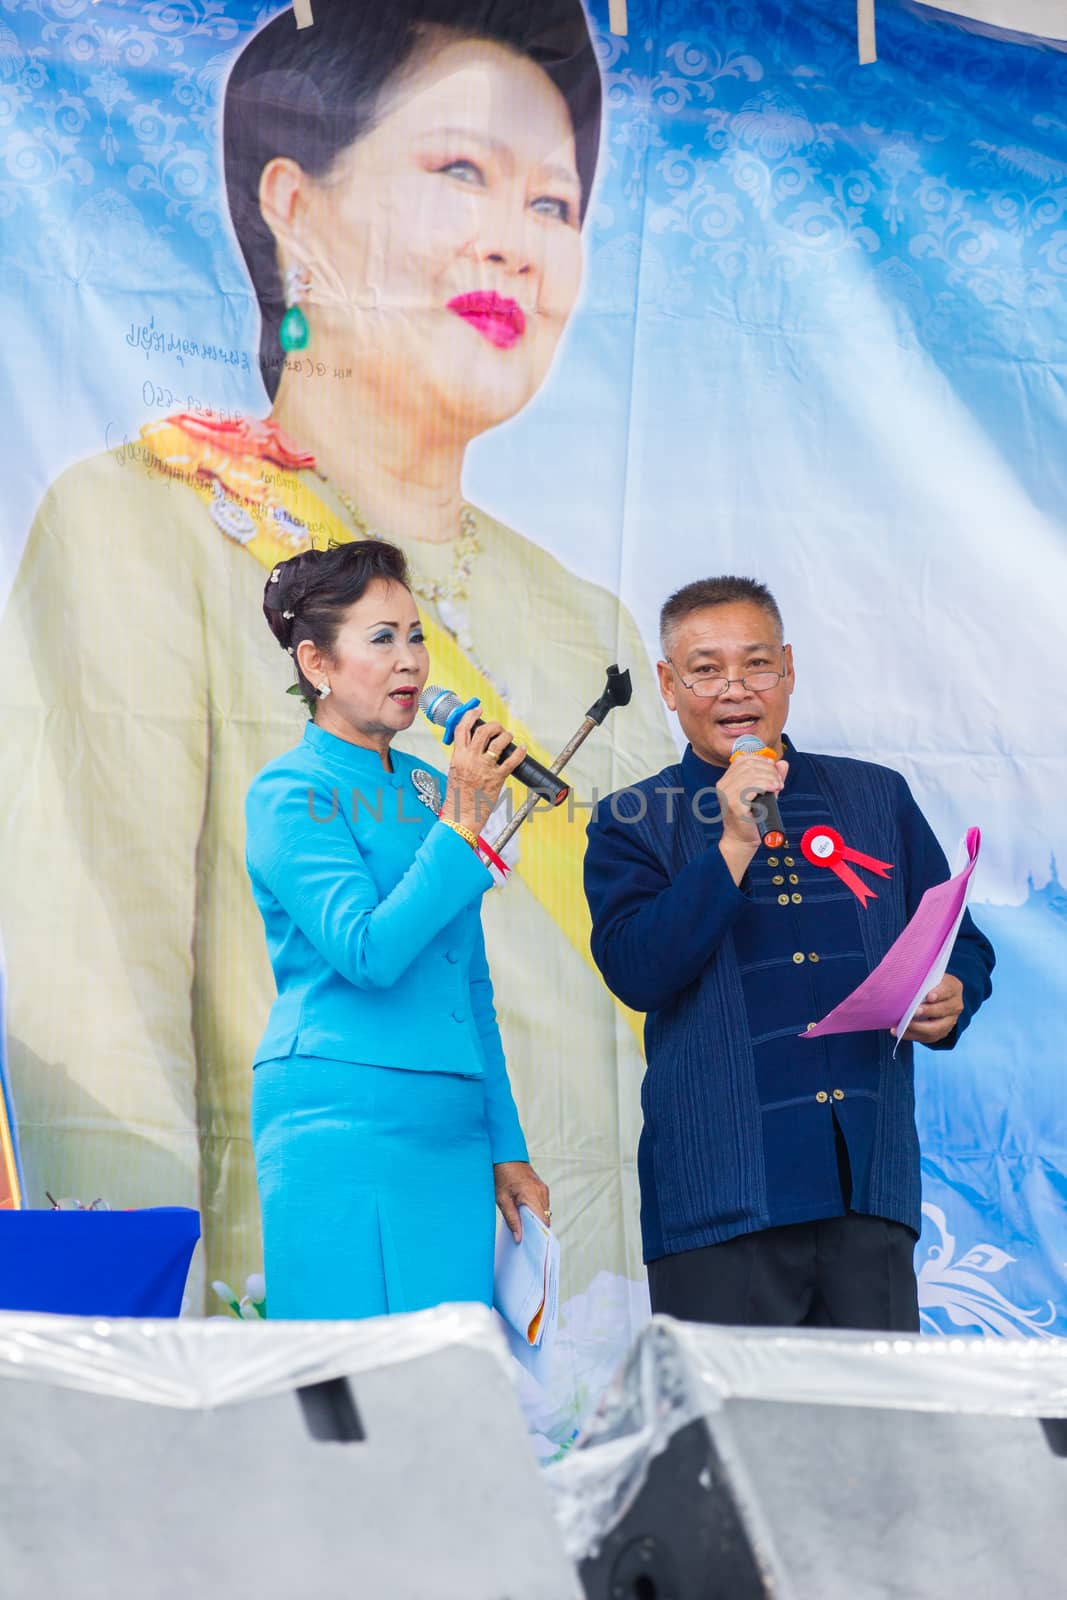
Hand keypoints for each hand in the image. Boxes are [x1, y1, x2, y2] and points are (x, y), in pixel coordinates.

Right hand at [443, 707, 526, 835]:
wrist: (461, 815)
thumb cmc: (457, 796)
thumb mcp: (454, 771)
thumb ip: (462, 757)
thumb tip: (472, 745)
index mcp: (458, 756)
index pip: (463, 729)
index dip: (471, 715)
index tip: (478, 709)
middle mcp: (471, 759)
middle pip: (484, 731)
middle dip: (494, 725)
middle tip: (499, 728)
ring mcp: (484, 768)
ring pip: (498, 742)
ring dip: (506, 736)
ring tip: (508, 738)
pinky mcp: (496, 778)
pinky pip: (511, 761)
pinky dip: (519, 753)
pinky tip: (522, 749)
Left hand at [494, 1161, 549, 1242]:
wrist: (505, 1154)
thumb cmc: (501, 1174)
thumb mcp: (502, 1199)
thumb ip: (512, 1219)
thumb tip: (519, 1238)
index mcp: (532, 1194)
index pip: (542, 1221)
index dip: (540, 1236)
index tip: (533, 1247)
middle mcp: (542, 1191)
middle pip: (545, 1219)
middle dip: (537, 1230)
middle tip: (525, 1241)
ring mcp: (543, 1189)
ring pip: (544, 1213)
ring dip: (536, 1221)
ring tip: (523, 1229)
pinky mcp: (541, 1188)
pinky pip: (542, 1205)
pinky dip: (536, 1213)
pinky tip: (524, 1216)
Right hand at [716, 754, 787, 883]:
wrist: (742, 840)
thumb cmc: (751, 819)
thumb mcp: (765, 793)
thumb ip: (773, 777)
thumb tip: (782, 763)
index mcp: (727, 780)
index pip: (743, 759)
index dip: (762, 760)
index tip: (774, 770)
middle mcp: (723, 785)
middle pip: (749, 764)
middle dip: (769, 770)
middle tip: (778, 781)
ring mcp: (727, 794)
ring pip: (752, 774)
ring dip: (770, 777)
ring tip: (777, 786)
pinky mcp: (734, 804)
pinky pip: (751, 787)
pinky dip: (765, 785)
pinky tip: (773, 789)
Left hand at [891, 974, 963, 1044]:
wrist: (939, 997)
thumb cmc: (929, 984)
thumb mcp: (929, 976)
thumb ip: (921, 979)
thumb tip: (903, 982)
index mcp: (953, 988)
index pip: (947, 990)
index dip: (939, 993)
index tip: (929, 996)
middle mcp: (955, 1005)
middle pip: (943, 1010)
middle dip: (927, 1012)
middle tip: (913, 1012)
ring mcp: (950, 1021)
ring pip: (936, 1028)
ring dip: (918, 1027)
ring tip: (903, 1024)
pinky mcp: (942, 1032)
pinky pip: (928, 1037)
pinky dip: (911, 1035)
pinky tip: (898, 1031)